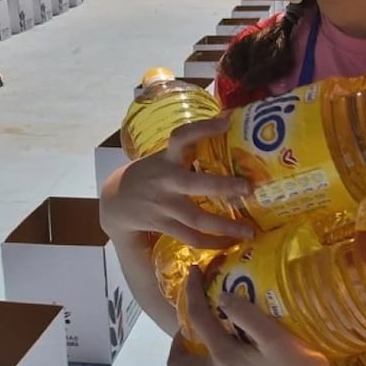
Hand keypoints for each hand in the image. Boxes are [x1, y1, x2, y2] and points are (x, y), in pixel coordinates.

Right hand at [99, 116, 252, 249]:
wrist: (116, 200)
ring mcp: (164, 206)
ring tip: (249, 230)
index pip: (181, 138)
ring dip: (225, 226)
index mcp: (166, 159)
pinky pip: (191, 238)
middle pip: (194, 185)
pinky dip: (211, 243)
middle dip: (223, 187)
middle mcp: (165, 182)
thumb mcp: (163, 157)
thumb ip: (188, 151)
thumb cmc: (151, 174)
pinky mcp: (164, 226)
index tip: (226, 122)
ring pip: (196, 219)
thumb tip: (228, 131)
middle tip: (248, 188)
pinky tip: (230, 243)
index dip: (202, 129)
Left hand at [168, 267, 363, 365]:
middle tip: (193, 322)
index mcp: (225, 358)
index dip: (191, 293)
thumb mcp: (276, 337)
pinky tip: (235, 361)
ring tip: (210, 343)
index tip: (193, 271)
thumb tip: (222, 297)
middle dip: (176, 341)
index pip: (198, 320)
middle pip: (178, 364)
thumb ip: (247, 315)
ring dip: (194, 361)